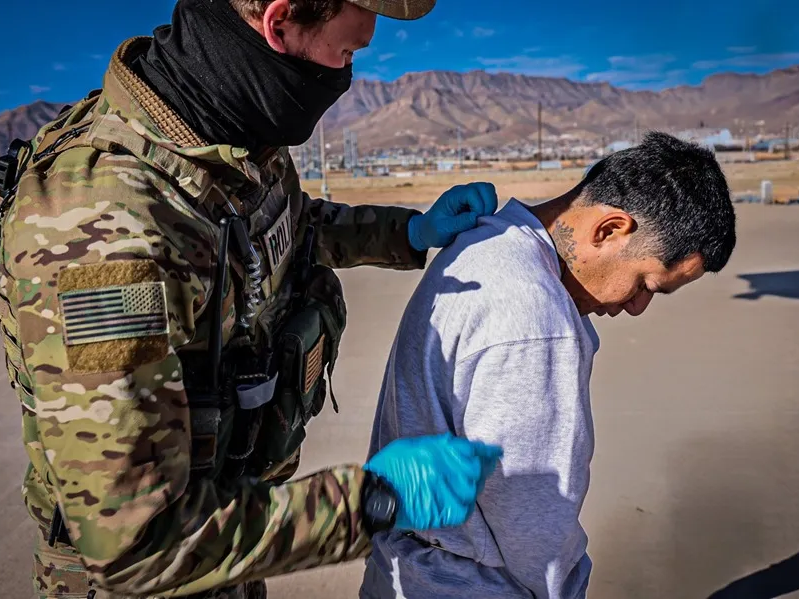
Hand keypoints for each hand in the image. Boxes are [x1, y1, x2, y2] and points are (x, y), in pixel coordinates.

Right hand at [364, 433, 502, 530]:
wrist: (377, 495)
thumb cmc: (391, 466)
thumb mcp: (413, 445)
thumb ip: (436, 445)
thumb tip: (454, 444)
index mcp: (439, 450)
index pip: (472, 450)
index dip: (486, 452)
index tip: (494, 452)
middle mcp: (447, 469)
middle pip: (476, 469)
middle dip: (482, 468)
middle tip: (485, 467)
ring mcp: (447, 491)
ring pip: (473, 489)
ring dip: (473, 486)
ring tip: (468, 484)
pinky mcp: (445, 512)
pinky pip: (464, 508)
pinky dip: (465, 503)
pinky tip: (459, 500)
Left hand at [408, 182, 497, 250]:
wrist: (428, 231)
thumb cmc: (433, 230)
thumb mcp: (443, 229)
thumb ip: (460, 223)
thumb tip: (476, 217)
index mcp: (453, 196)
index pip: (473, 192)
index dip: (479, 206)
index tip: (475, 220)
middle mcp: (462, 192)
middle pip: (486, 188)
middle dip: (488, 205)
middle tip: (481, 221)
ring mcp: (469, 196)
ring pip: (489, 192)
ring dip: (490, 207)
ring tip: (482, 221)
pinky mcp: (474, 202)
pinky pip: (489, 200)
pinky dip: (489, 210)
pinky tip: (481, 221)